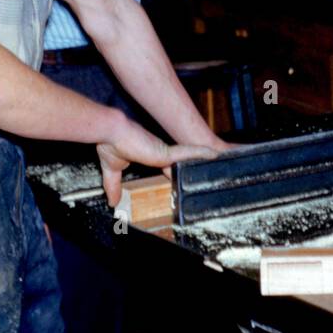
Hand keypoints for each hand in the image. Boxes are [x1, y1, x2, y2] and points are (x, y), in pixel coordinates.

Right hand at [96, 120, 216, 206]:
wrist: (110, 131)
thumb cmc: (111, 144)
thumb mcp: (112, 170)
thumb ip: (114, 185)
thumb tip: (111, 201)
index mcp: (151, 157)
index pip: (169, 167)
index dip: (178, 173)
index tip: (185, 180)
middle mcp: (161, 154)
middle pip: (185, 162)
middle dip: (197, 165)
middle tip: (212, 173)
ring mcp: (165, 153)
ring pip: (190, 156)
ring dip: (205, 158)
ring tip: (222, 159)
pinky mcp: (165, 152)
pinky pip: (189, 152)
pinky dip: (202, 153)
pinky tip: (215, 154)